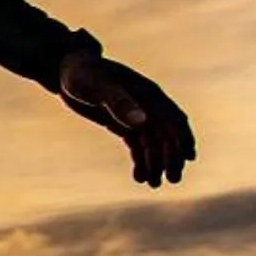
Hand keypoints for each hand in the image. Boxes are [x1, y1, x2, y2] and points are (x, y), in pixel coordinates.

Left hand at [58, 52, 194, 188]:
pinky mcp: (122, 123)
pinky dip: (141, 161)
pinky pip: (137, 145)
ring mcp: (135, 114)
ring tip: (154, 185)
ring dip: (156, 163)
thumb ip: (119, 103)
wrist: (66, 71)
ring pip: (152, 143)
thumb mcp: (99, 87)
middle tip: (171, 180)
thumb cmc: (84, 73)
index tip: (188, 159)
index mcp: (148, 94)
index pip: (172, 119)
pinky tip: (139, 178)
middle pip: (165, 134)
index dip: (182, 138)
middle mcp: (147, 105)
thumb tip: (142, 122)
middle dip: (171, 157)